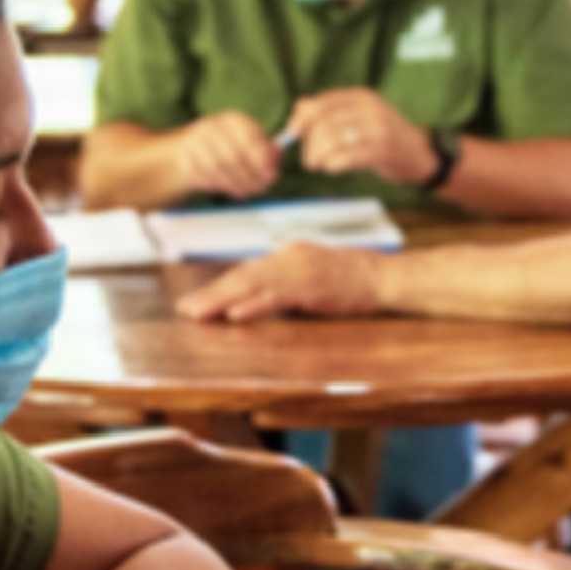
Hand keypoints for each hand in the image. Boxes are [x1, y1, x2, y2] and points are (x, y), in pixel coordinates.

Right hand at [174, 110, 281, 200]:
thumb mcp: (251, 146)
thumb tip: (275, 163)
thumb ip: (267, 154)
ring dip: (234, 183)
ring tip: (244, 192)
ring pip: (217, 167)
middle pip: (233, 155)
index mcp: (234, 120)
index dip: (262, 160)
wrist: (191, 151)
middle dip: (249, 177)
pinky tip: (227, 188)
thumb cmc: (231, 148)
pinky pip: (202, 175)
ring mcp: (195, 140)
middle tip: (259, 189)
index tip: (271, 177)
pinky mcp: (184, 156)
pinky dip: (217, 185)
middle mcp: (213, 125)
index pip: (249, 138)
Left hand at [175, 242, 385, 321]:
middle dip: (211, 294)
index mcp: (288, 255)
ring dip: (221, 300)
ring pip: (250, 285)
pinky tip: (234, 314)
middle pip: (241, 276)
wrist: (385, 276)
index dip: (220, 287)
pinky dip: (253, 305)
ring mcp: (298, 271)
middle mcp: (288, 258)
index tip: (198, 301)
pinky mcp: (310, 287)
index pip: (247, 271)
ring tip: (197, 314)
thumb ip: (290, 283)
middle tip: (185, 309)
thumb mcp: (316, 277)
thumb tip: (264, 298)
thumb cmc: (355, 281)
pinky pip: (275, 297)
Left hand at [284, 90, 436, 183]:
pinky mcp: (383, 151)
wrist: (421, 154)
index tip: (291, 135)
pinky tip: (334, 168)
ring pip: (332, 140)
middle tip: (310, 161)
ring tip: (321, 166)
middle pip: (322, 124)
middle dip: (309, 145)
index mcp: (361, 97)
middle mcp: (369, 108)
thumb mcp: (360, 117)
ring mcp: (378, 129)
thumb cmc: (383, 138)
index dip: (300, 121)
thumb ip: (332, 114)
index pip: (318, 105)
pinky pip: (347, 157)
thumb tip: (295, 120)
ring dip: (319, 157)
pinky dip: (334, 165)